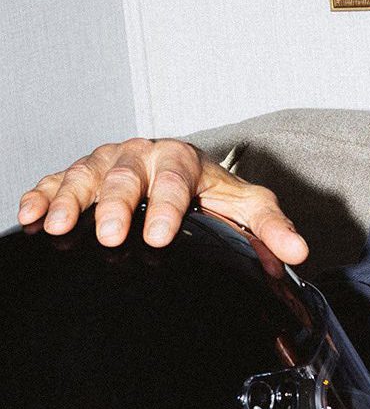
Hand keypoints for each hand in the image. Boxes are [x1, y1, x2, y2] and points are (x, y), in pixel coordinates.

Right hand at [17, 138, 308, 264]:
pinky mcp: (81, 176)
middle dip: (115, 204)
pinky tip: (30, 216)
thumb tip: (300, 252)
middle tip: (109, 235)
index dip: (168, 206)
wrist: (184, 176)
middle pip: (126, 176)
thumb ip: (272, 227)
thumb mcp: (248, 207)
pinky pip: (55, 181)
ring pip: (85, 175)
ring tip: (55, 226)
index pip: (177, 181)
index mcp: (183, 160)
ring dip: (69, 200)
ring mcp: (108, 163)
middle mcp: (143, 156)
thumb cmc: (214, 194)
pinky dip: (40, 195)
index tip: (159, 235)